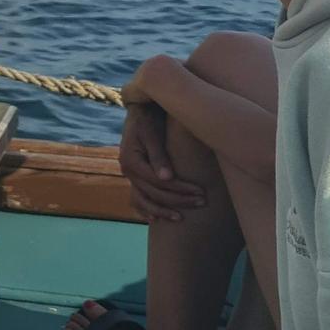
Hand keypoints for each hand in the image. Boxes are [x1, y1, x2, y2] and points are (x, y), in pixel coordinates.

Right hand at [119, 100, 203, 220]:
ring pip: (143, 200)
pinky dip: (145, 210)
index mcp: (130, 160)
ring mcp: (129, 175)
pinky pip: (136, 199)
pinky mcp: (133, 177)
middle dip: (179, 200)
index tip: (201, 192)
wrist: (140, 110)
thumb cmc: (148, 118)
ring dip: (162, 211)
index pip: (158, 182)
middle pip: (154, 193)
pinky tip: (156, 219)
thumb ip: (158, 155)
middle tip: (202, 201)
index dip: (180, 189)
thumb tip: (166, 178)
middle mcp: (126, 170)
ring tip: (181, 218)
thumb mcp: (152, 133)